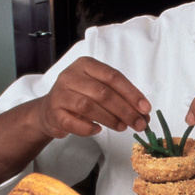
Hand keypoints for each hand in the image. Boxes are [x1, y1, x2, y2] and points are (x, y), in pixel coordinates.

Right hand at [35, 56, 150, 138]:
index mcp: (85, 65)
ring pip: (88, 107)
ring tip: (122, 127)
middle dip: (125, 110)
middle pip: (103, 93)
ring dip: (110, 119)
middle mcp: (71, 76)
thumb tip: (143, 114)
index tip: (145, 108)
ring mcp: (60, 94)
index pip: (113, 76)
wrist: (49, 109)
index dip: (131, 93)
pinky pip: (73, 123)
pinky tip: (98, 129)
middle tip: (139, 123)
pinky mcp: (53, 113)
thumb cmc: (79, 97)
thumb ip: (120, 97)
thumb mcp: (99, 89)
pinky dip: (88, 128)